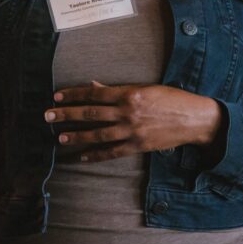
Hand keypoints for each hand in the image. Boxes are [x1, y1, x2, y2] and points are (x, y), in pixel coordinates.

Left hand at [45, 82, 224, 161]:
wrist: (195, 119)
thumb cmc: (172, 99)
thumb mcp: (146, 88)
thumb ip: (119, 90)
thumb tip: (94, 87)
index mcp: (130, 93)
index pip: (95, 94)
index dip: (74, 95)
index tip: (57, 97)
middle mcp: (128, 112)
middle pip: (90, 114)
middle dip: (66, 115)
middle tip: (47, 116)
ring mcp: (132, 131)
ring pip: (97, 134)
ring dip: (76, 136)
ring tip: (59, 137)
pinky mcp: (138, 146)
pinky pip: (112, 152)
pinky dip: (96, 155)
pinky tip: (82, 156)